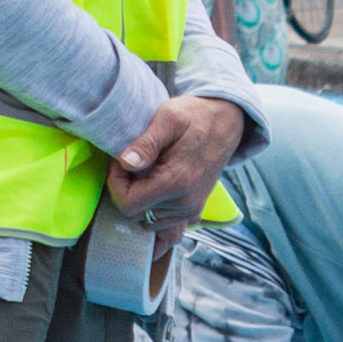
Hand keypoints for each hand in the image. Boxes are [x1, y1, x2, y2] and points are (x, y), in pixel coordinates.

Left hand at [106, 89, 250, 221]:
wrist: (225, 122)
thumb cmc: (194, 116)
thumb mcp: (167, 118)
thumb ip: (146, 142)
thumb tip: (126, 163)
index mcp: (175, 182)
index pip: (128, 205)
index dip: (117, 183)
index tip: (122, 162)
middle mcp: (184, 204)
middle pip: (135, 213)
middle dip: (129, 190)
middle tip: (136, 163)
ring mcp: (190, 211)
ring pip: (147, 220)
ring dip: (142, 199)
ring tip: (150, 172)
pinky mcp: (194, 212)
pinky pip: (164, 226)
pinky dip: (154, 211)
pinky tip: (157, 188)